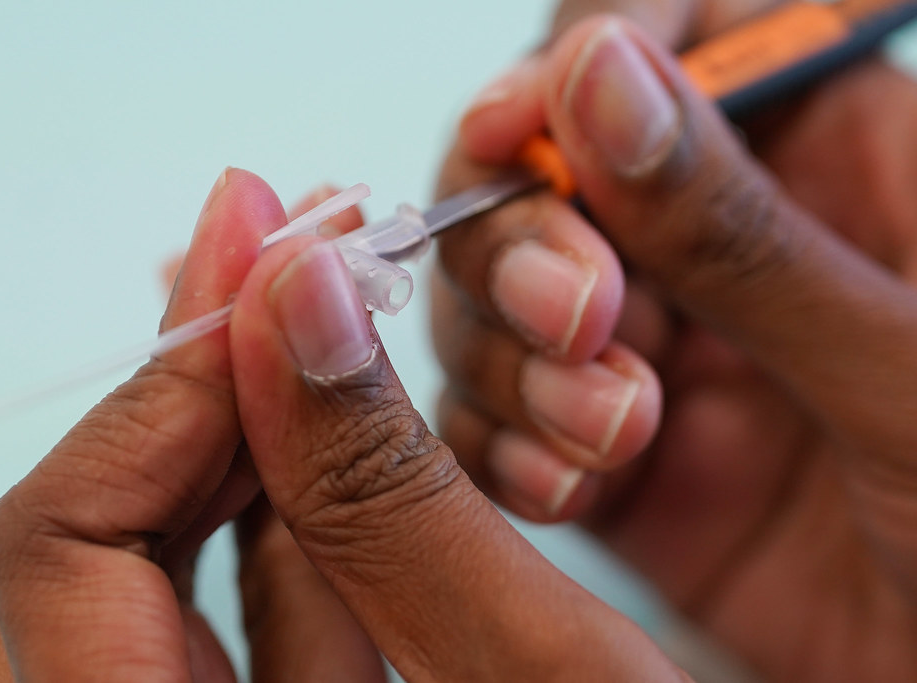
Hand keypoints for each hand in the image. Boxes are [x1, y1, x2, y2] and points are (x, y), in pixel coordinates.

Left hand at [0, 170, 687, 680]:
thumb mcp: (556, 682)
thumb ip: (395, 491)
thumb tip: (291, 295)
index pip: (61, 552)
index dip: (161, 380)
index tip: (255, 246)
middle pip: (77, 551)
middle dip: (200, 386)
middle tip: (290, 260)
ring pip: (149, 573)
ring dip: (245, 437)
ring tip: (329, 322)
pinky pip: (228, 622)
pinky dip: (288, 522)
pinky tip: (354, 443)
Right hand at [434, 2, 916, 679]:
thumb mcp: (907, 363)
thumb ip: (742, 228)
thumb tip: (597, 76)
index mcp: (825, 163)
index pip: (671, 51)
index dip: (573, 70)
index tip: (510, 129)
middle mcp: (716, 247)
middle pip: (544, 177)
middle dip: (527, 241)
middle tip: (577, 317)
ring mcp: (653, 351)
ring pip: (497, 302)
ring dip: (516, 360)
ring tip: (610, 434)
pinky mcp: (603, 454)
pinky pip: (497, 421)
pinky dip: (504, 449)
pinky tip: (568, 490)